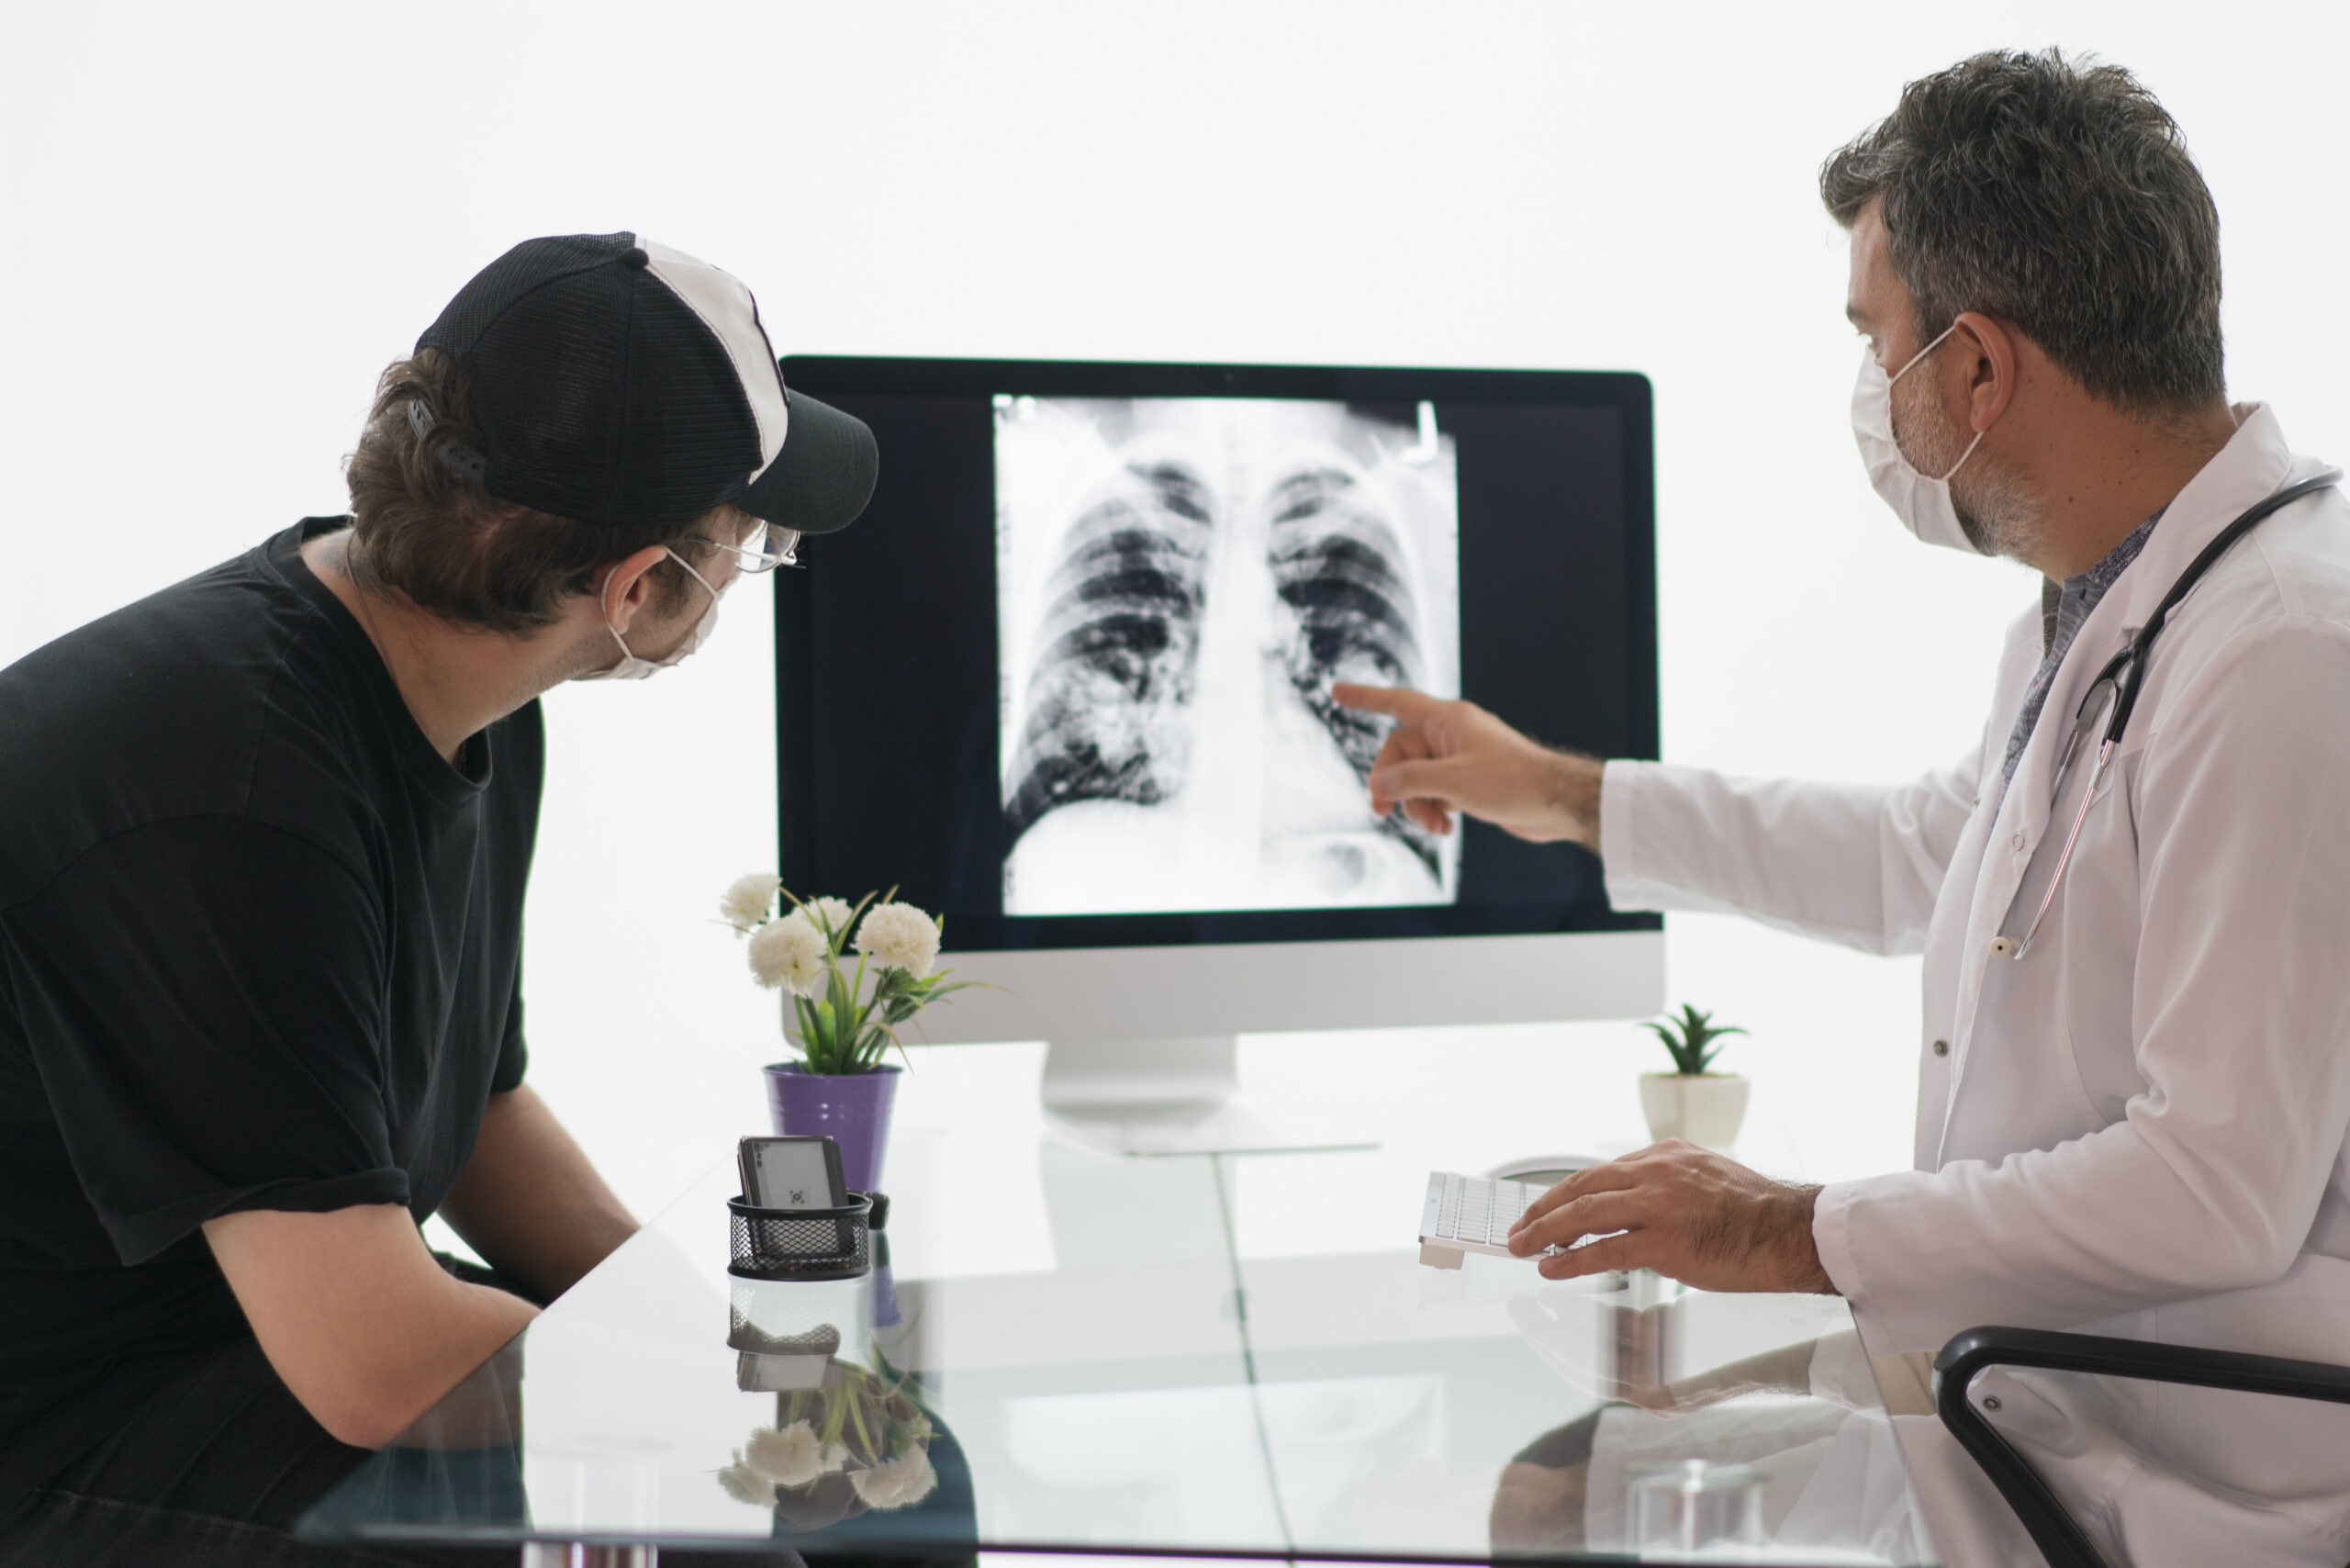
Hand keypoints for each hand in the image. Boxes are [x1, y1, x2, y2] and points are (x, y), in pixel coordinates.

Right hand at [1328, 683, 1601, 846]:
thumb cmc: (1513, 782)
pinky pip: (1434, 792)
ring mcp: (1460, 759)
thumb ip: (1410, 779)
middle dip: (1392, 783)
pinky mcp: (1469, 782)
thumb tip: (1381, 784)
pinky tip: (1446, 827)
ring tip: (1433, 826)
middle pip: (1400, 753)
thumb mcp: (1453, 782)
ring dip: (1416, 804)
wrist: (1556, 803)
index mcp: (1448, 721)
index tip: (1336, 691)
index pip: (1396, 703)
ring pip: (1416, 778)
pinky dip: (1433, 810)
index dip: (1364, 697)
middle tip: (1382, 810)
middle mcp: (1452, 735)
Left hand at [1506, 1140, 1834, 1294]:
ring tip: (1523, 1246)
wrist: (1793, 1231)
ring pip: (1585, 1213)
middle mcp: (1657, 1172)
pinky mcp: (1664, 1241)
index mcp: (1666, 1155)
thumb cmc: (1757, 1215)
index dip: (1566, 1192)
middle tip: (1520, 1226)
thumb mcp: (1707, 1178)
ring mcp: (1659, 1205)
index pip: (1601, 1171)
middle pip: (1583, 1186)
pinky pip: (1604, 1249)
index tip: (1545, 1207)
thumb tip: (1635, 1205)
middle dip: (1544, 1208)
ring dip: (1546, 1231)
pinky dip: (1571, 1259)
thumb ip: (1669, 1184)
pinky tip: (1551, 1268)